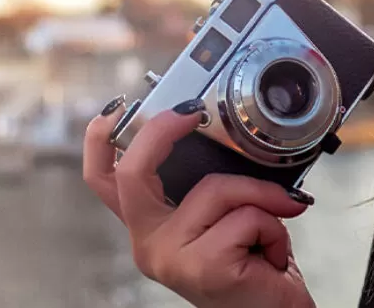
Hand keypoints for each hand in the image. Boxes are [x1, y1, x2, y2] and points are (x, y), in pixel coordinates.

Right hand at [83, 98, 317, 307]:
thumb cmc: (252, 264)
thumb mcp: (219, 214)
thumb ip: (205, 182)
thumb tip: (217, 132)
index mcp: (148, 226)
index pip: (103, 180)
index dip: (100, 137)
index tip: (122, 105)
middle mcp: (148, 244)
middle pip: (133, 172)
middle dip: (163, 130)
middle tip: (195, 115)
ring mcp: (170, 258)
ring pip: (215, 187)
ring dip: (260, 195)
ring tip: (272, 224)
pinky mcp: (203, 268)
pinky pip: (248, 216)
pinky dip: (274, 226)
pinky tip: (272, 253)